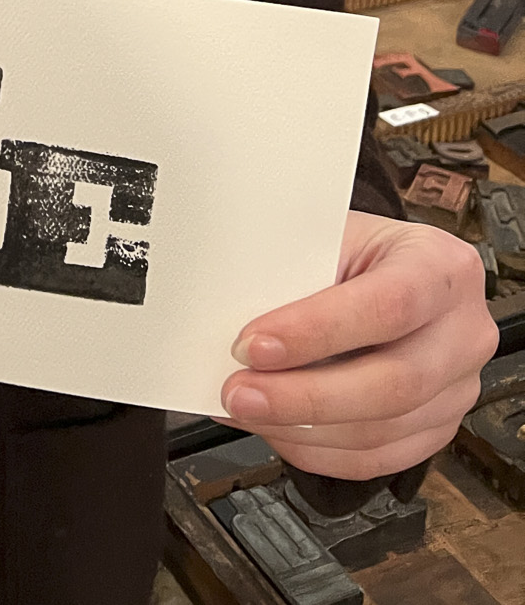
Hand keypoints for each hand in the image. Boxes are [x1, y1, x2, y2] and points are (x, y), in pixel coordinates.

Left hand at [219, 211, 497, 480]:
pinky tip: (276, 429)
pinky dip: (317, 449)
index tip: (253, 343)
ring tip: (247, 409)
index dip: (317, 330)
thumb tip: (230, 315)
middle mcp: (463, 332)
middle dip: (304, 396)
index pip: (388, 305)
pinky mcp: (437, 429)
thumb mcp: (330, 235)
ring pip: (382, 431)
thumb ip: (296, 272)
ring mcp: (457, 388)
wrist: (385, 267)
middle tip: (240, 390)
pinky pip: (377, 459)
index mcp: (442, 267)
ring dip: (301, 428)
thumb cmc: (354, 249)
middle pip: (393, 383)